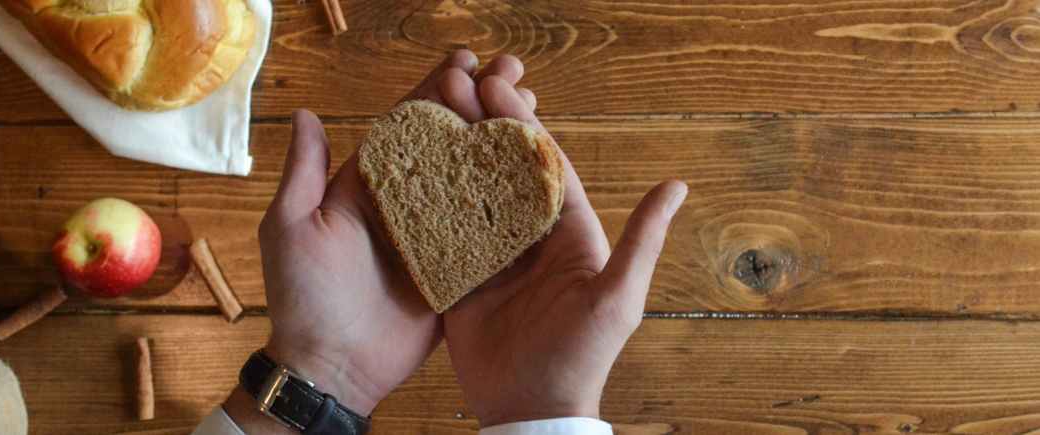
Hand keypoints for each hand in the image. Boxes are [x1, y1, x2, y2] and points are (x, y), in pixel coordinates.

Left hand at [225, 50, 534, 428]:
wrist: (331, 367)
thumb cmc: (302, 298)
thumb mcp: (291, 228)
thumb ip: (304, 173)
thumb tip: (306, 113)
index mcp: (368, 187)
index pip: (406, 126)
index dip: (434, 90)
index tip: (464, 60)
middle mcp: (407, 205)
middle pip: (449, 144)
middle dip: (479, 105)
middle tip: (513, 73)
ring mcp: (435, 236)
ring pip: (474, 179)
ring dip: (502, 142)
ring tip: (533, 109)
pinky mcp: (457, 269)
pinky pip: (487, 231)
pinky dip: (512, 203)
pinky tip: (538, 174)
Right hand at [441, 60, 688, 425]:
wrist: (531, 408)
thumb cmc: (583, 356)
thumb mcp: (618, 296)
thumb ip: (641, 240)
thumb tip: (677, 184)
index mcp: (568, 232)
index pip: (544, 165)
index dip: (522, 124)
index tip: (498, 87)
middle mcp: (529, 238)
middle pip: (502, 171)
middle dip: (482, 127)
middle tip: (457, 84)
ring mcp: (493, 256)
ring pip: (470, 194)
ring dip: (452, 155)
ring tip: (429, 113)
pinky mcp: (461, 278)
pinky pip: (442, 233)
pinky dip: (427, 204)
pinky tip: (408, 172)